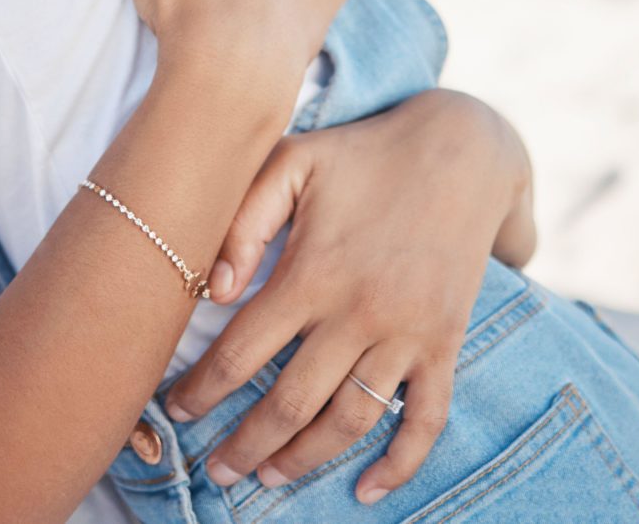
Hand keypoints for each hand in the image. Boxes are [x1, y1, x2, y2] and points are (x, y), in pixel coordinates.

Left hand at [165, 90, 531, 503]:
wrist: (463, 150)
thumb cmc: (363, 153)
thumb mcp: (293, 161)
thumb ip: (245, 219)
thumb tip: (215, 290)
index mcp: (314, 272)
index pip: (242, 352)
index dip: (202, 390)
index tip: (175, 411)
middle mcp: (360, 313)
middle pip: (291, 403)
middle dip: (245, 445)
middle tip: (216, 470)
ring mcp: (407, 334)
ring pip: (349, 421)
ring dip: (304, 460)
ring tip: (267, 478)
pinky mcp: (445, 342)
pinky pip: (426, 419)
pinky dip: (400, 463)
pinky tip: (366, 489)